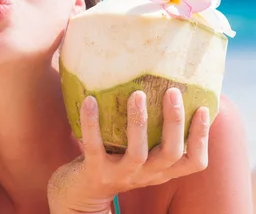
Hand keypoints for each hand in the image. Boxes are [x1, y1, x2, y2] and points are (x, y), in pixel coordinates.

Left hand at [47, 87, 210, 213]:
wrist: (82, 194)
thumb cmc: (114, 163)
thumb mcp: (139, 155)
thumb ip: (152, 136)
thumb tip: (160, 91)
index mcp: (160, 171)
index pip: (194, 162)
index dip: (202, 137)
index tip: (204, 109)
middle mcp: (145, 175)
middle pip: (171, 153)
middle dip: (175, 122)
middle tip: (173, 92)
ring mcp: (120, 174)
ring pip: (138, 153)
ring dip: (139, 122)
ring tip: (137, 94)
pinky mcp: (95, 171)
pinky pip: (94, 145)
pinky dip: (91, 122)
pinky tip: (90, 100)